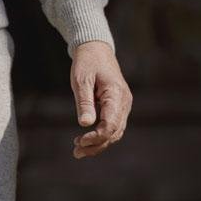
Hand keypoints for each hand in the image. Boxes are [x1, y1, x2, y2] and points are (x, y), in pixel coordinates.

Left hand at [70, 40, 132, 158]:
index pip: (111, 124)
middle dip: (96, 145)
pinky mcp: (118, 106)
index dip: (97, 137)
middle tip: (76, 152)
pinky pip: (113, 125)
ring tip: (78, 149)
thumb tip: (85, 124)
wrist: (95, 48)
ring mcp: (123, 105)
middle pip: (114, 132)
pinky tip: (86, 139)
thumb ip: (84, 101)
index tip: (79, 141)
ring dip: (99, 143)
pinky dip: (101, 135)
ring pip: (115, 132)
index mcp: (116, 94)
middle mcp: (124, 102)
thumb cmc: (87, 62)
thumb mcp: (81, 79)